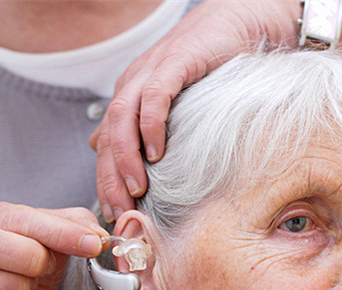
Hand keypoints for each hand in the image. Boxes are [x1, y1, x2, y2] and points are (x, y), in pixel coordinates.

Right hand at [0, 202, 107, 289]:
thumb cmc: (31, 267)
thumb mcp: (53, 240)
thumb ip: (75, 226)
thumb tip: (97, 235)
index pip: (20, 219)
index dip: (60, 232)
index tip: (93, 244)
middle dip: (32, 259)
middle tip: (48, 267)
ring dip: (20, 287)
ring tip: (32, 287)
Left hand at [90, 0, 300, 221]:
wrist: (237, 24)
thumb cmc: (208, 67)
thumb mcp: (172, 103)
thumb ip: (138, 126)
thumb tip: (103, 147)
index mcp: (128, 98)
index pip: (106, 145)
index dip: (106, 180)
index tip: (116, 212)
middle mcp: (132, 85)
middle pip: (109, 136)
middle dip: (111, 177)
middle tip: (121, 208)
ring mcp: (150, 71)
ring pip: (123, 118)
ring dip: (126, 156)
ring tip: (137, 186)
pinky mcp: (174, 62)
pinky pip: (154, 97)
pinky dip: (151, 126)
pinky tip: (156, 152)